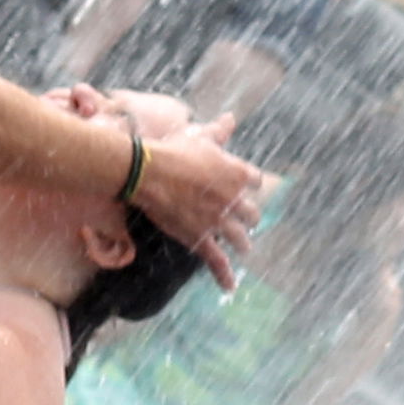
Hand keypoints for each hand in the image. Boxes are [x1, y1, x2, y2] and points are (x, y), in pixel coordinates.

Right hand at [128, 115, 269, 283]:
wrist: (148, 172)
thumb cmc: (173, 149)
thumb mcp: (199, 136)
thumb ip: (218, 131)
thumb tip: (230, 118)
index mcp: (237, 172)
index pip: (255, 180)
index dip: (250, 183)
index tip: (248, 186)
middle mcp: (233, 199)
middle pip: (252, 213)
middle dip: (249, 217)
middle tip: (247, 221)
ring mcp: (219, 221)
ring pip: (240, 238)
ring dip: (243, 243)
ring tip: (244, 248)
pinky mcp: (202, 237)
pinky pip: (218, 261)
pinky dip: (225, 275)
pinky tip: (230, 286)